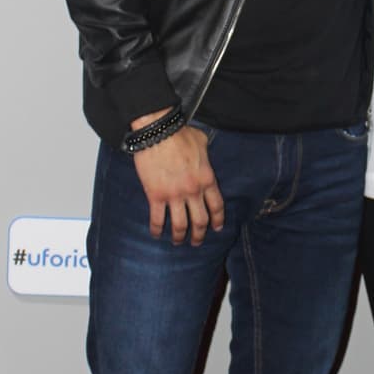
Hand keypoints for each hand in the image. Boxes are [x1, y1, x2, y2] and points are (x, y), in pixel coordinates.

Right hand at [130, 118, 225, 243]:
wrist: (158, 132)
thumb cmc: (179, 134)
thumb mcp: (201, 141)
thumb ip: (206, 153)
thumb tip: (205, 153)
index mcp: (207, 179)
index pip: (216, 206)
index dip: (217, 220)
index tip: (216, 228)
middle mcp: (193, 191)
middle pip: (200, 220)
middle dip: (199, 235)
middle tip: (197, 241)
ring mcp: (174, 195)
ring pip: (180, 225)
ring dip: (180, 237)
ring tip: (178, 242)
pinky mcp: (156, 196)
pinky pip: (158, 219)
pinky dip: (157, 229)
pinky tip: (156, 234)